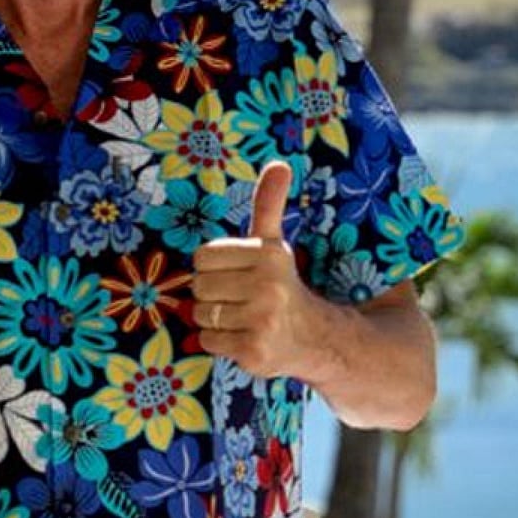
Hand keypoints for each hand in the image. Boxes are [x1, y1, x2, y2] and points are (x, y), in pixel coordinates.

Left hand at [192, 160, 321, 377]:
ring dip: (214, 318)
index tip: (237, 274)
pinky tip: (243, 337)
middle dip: (212, 293)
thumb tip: (278, 164)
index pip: (202, 256)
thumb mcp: (275, 244)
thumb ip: (268, 204)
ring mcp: (262, 322)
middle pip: (199, 286)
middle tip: (239, 298)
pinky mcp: (254, 352)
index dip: (214, 266)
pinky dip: (219, 342)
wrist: (319, 339)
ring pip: (201, 314)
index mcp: (269, 254)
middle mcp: (268, 287)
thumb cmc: (284, 285)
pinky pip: (208, 341)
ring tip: (242, 317)